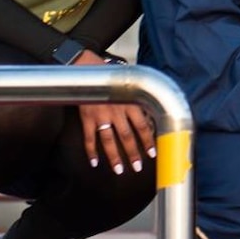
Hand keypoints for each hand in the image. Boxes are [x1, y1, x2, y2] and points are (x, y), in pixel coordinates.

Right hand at [71, 50, 155, 173]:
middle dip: (133, 153)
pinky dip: (90, 150)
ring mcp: (100, 115)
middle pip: (127, 136)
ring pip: (108, 140)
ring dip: (114, 156)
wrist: (88, 68)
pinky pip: (89, 137)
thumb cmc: (112, 77)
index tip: (152, 154)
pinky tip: (94, 162)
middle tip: (138, 167)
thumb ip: (138, 102)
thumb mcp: (130, 87)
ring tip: (119, 170)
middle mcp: (117, 110)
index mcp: (130, 102)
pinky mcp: (86, 117)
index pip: (143, 126)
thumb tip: (151, 120)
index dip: (148, 141)